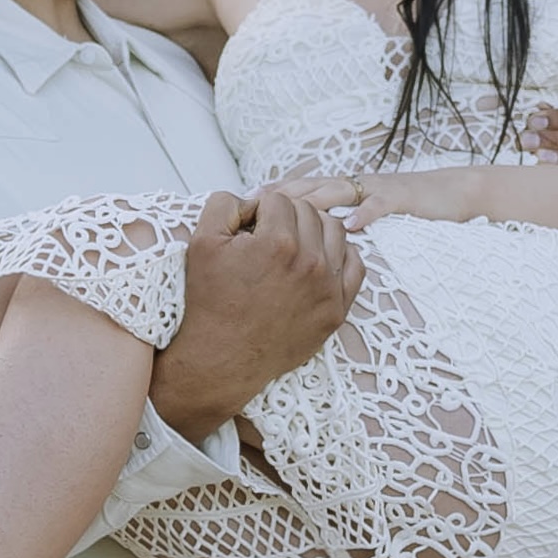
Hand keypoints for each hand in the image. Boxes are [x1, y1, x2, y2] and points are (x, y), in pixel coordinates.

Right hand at [151, 187, 364, 435]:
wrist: (222, 358)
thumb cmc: (210, 302)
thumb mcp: (202, 242)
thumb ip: (225, 204)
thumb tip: (251, 198)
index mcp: (278, 243)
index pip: (279, 200)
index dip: (258, 209)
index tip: (248, 230)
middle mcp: (310, 263)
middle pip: (308, 212)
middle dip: (285, 217)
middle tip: (266, 237)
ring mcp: (328, 288)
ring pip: (335, 232)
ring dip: (313, 230)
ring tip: (291, 245)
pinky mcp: (336, 310)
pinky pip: (355, 266)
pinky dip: (340, 255)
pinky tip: (318, 259)